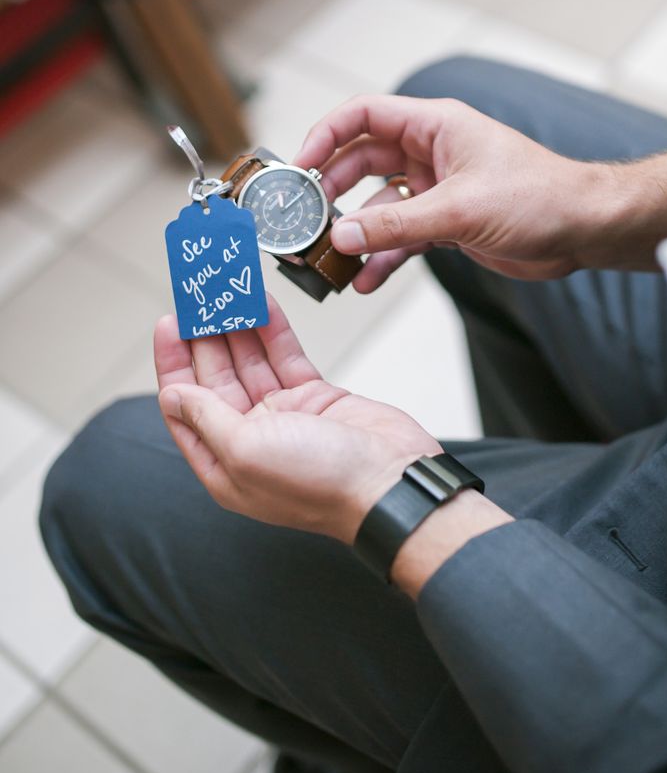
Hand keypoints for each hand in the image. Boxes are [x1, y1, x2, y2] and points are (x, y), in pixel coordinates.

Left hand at [154, 298, 439, 543]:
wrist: (390, 482)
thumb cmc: (320, 482)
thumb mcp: (245, 452)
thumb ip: (206, 419)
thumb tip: (173, 395)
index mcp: (224, 463)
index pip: (186, 407)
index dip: (174, 364)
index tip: (169, 324)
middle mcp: (250, 439)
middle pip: (216, 378)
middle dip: (204, 337)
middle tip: (199, 296)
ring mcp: (284, 417)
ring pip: (251, 362)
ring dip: (237, 326)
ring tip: (226, 289)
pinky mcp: (316, 398)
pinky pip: (285, 357)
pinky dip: (273, 330)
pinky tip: (261, 303)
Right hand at [295, 94, 666, 291]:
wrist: (583, 229)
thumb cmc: (539, 197)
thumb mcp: (460, 210)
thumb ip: (396, 225)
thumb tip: (342, 236)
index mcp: (435, 126)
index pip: (364, 115)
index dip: (326, 135)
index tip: (299, 166)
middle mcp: (430, 153)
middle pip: (362, 163)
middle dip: (332, 192)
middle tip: (305, 220)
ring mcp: (437, 189)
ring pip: (379, 207)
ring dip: (355, 232)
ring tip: (330, 259)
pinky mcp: (446, 223)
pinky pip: (401, 237)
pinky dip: (382, 257)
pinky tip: (365, 280)